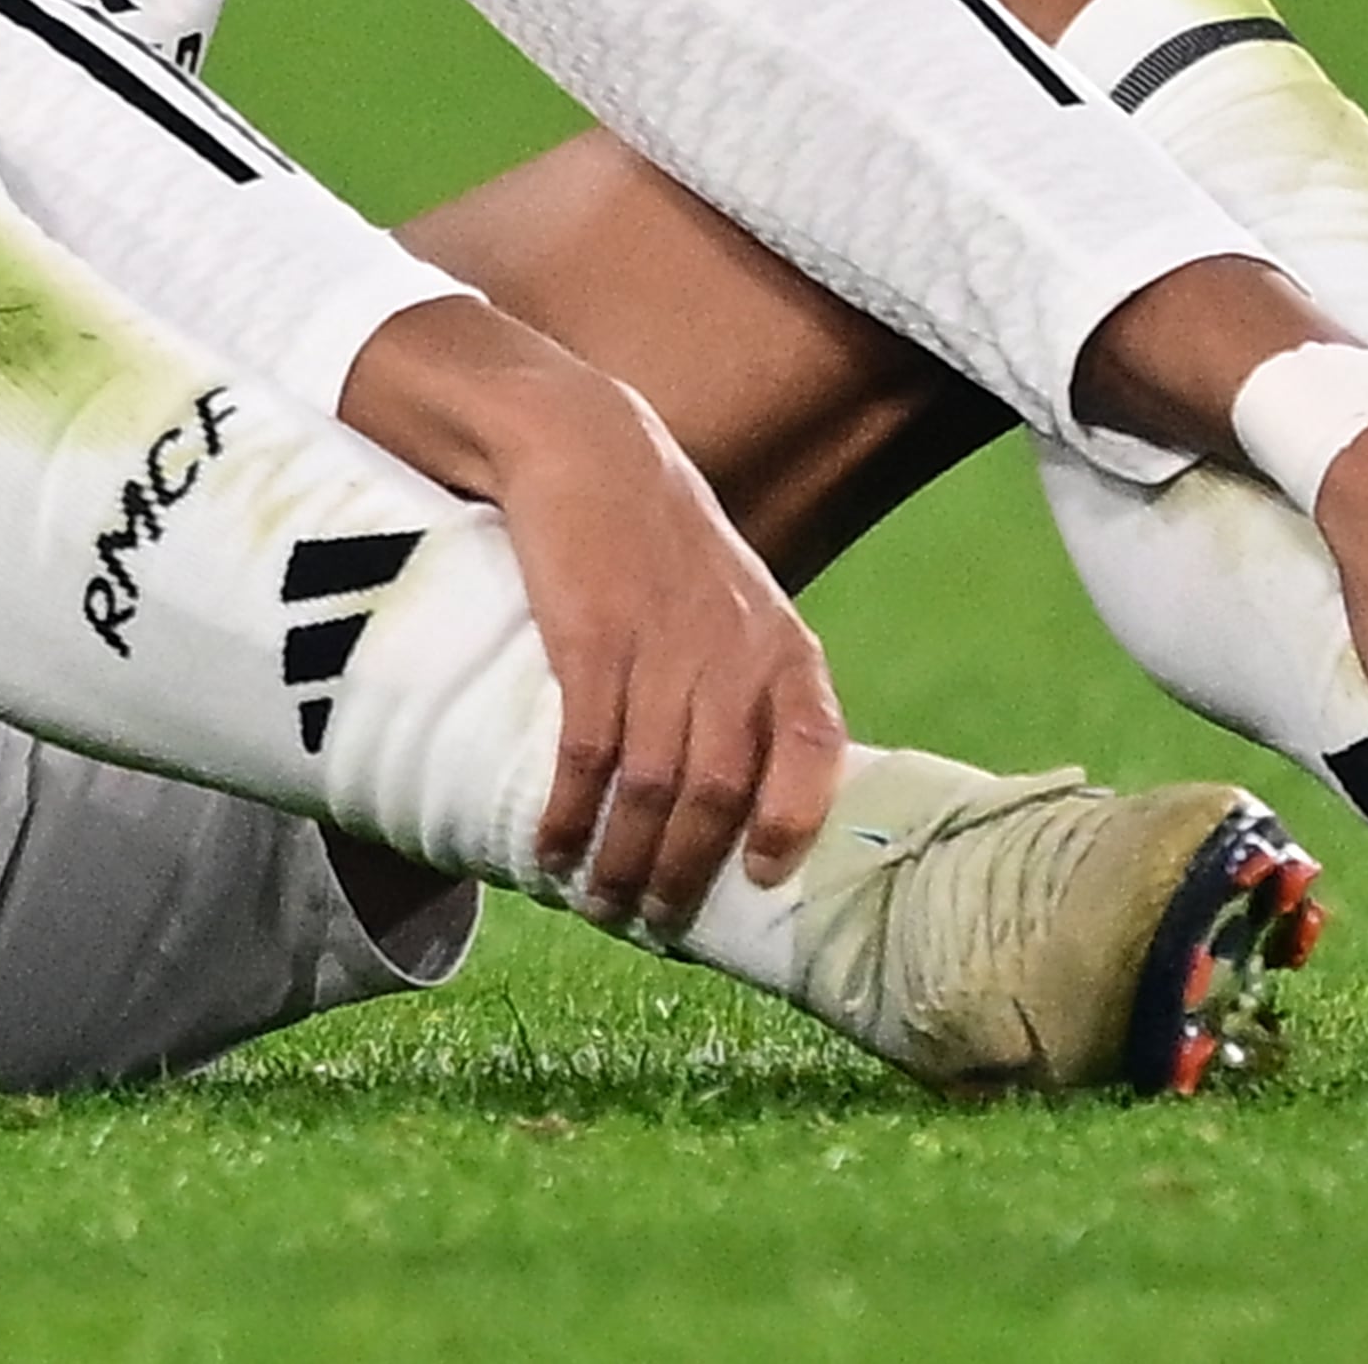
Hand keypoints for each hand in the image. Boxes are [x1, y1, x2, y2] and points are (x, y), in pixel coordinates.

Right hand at [336, 297, 847, 931]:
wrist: (588, 448)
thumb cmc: (661, 542)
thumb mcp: (734, 605)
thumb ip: (746, 688)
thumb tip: (736, 800)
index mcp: (784, 649)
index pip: (819, 751)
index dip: (793, 824)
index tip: (757, 879)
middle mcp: (735, 654)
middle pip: (721, 794)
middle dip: (685, 872)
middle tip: (651, 920)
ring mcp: (664, 647)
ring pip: (655, 788)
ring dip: (624, 859)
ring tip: (599, 901)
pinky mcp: (593, 639)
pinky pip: (588, 751)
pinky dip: (569, 811)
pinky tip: (549, 847)